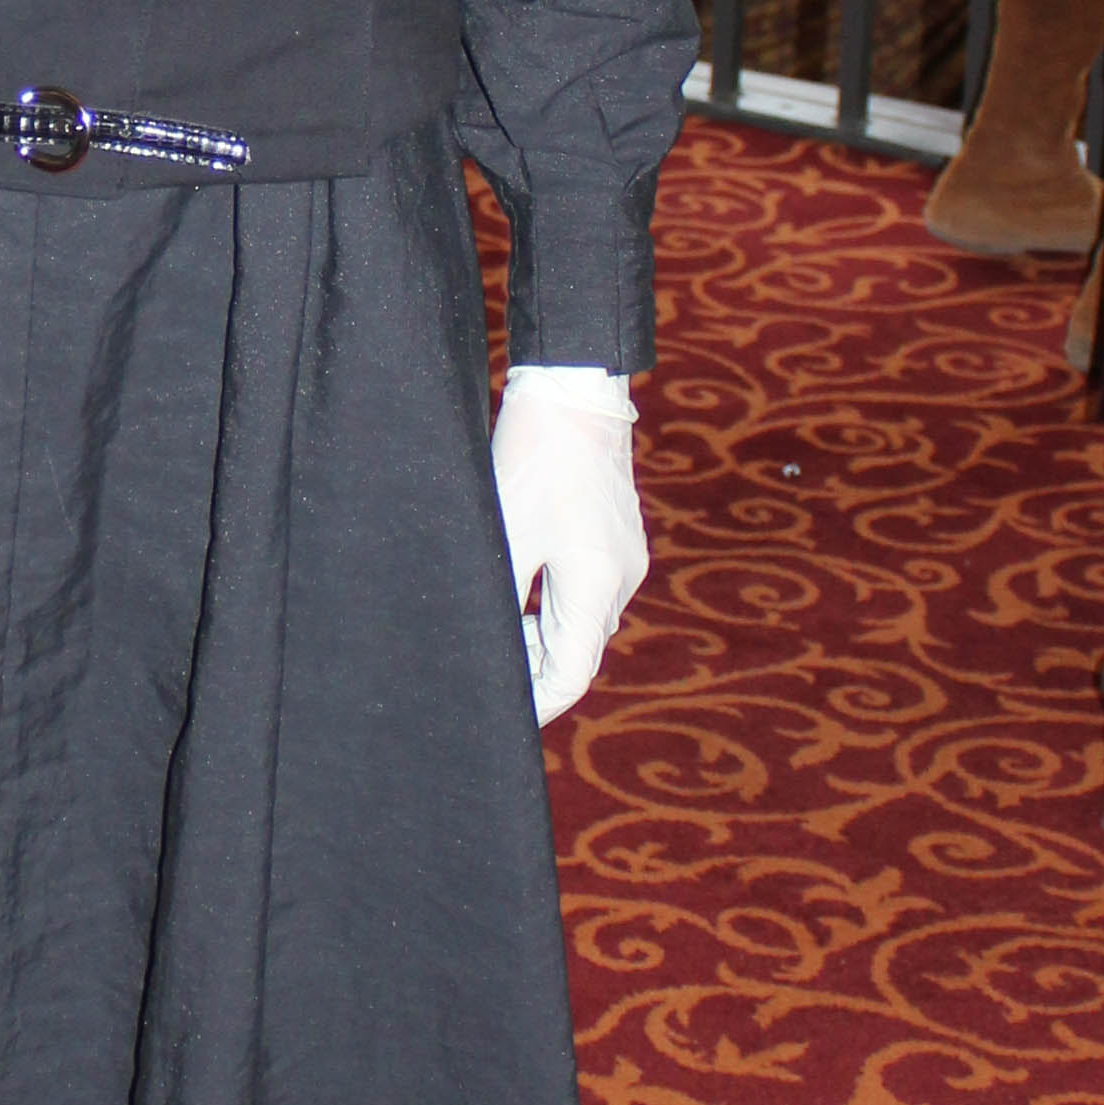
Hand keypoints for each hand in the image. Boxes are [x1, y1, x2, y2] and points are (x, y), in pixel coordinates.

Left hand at [491, 365, 647, 723]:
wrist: (574, 389)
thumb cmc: (534, 456)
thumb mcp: (503, 535)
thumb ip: (499, 599)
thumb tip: (478, 645)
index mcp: (596, 585)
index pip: (571, 673)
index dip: (536, 702)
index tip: (500, 715)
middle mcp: (622, 578)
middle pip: (580, 652)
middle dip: (534, 670)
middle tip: (484, 675)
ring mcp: (625, 557)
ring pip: (584, 622)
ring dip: (542, 637)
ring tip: (493, 635)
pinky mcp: (618, 537)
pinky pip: (589, 592)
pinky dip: (556, 606)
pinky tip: (520, 594)